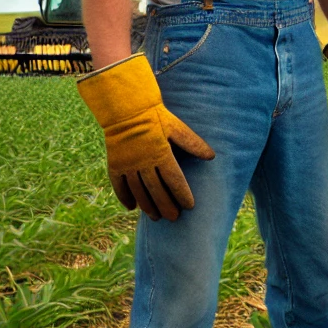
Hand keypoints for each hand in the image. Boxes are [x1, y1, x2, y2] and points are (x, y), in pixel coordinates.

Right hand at [77, 53, 214, 220]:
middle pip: (156, 190)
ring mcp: (128, 165)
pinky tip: (132, 208)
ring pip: (138, 191)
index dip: (182, 194)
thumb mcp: (177, 128)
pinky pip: (119, 185)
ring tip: (156, 217)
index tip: (190, 207)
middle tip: (174, 218)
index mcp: (161, 154)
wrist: (126, 109)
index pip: (175, 180)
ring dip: (147, 206)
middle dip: (166, 206)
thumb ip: (193, 143)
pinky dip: (125, 197)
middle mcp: (144, 163)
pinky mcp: (115, 164)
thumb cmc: (156, 117)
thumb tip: (211, 156)